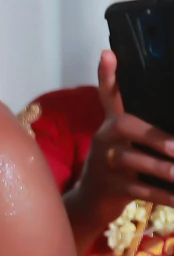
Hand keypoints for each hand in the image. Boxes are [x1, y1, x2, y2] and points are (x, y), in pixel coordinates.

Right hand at [68, 49, 173, 246]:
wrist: (92, 202)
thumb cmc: (118, 168)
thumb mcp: (124, 143)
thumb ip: (143, 126)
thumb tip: (154, 103)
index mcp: (111, 126)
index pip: (108, 96)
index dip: (108, 76)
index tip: (108, 54)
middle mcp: (104, 139)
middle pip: (124, 126)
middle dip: (154, 136)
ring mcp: (104, 164)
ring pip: (134, 161)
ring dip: (163, 169)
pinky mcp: (109, 188)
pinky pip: (139, 190)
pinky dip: (163, 196)